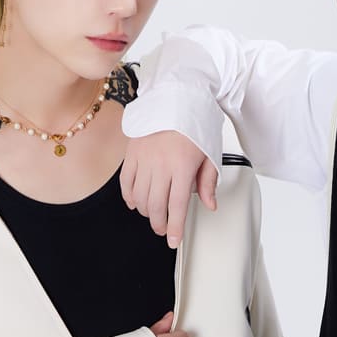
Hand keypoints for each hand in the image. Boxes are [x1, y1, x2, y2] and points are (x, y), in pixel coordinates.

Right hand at [121, 131, 217, 248]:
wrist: (176, 96)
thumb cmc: (194, 122)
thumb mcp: (209, 153)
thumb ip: (208, 181)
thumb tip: (209, 204)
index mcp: (182, 167)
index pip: (176, 206)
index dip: (175, 228)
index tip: (173, 240)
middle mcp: (161, 165)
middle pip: (155, 206)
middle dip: (160, 224)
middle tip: (164, 229)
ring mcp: (144, 159)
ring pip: (139, 197)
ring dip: (146, 212)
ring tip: (153, 215)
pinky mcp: (132, 153)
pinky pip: (126, 182)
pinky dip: (129, 197)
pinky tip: (135, 203)